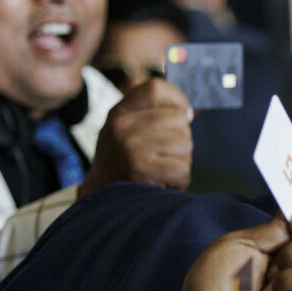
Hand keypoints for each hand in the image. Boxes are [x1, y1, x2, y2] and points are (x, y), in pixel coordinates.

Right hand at [80, 78, 193, 195]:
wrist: (100, 201)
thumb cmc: (122, 164)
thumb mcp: (126, 131)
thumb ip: (151, 115)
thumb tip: (191, 110)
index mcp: (119, 112)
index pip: (157, 89)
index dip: (178, 100)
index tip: (186, 115)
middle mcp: (122, 125)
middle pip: (178, 118)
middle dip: (181, 140)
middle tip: (165, 156)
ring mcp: (131, 146)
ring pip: (184, 144)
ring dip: (180, 162)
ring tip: (160, 170)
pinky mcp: (141, 168)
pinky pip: (182, 169)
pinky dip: (179, 181)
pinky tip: (162, 183)